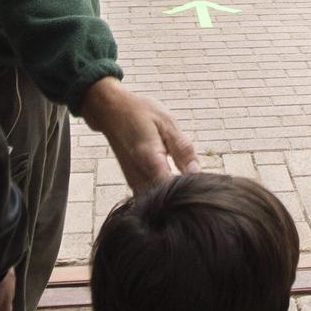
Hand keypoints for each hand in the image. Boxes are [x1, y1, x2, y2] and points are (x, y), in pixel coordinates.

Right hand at [79, 77, 198, 191]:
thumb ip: (182, 150)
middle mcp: (139, 176)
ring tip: (180, 169)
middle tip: (191, 171)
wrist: (110, 111)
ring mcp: (133, 182)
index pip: (174, 188)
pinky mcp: (132, 184)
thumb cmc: (140, 113)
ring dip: (173, 191)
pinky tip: (171, 173)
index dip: (190, 187)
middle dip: (184, 190)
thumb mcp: (167, 123)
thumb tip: (197, 172)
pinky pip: (151, 195)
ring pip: (159, 198)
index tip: (200, 179)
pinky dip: (163, 188)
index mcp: (150, 160)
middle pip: (167, 197)